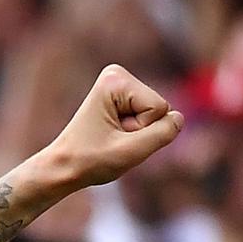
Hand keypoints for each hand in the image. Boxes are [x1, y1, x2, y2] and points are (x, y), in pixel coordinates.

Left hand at [45, 64, 183, 186]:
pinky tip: (112, 135)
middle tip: (111, 138)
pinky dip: (134, 133)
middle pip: (159, 108)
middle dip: (139, 130)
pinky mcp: (122, 98)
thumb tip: (179, 118)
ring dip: (137, 133)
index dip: (140, 129)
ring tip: (110, 137)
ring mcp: (119, 85)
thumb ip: (162, 133)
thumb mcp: (131, 151)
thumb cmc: (90, 160)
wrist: (63, 167)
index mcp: (114, 80)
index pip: (158, 107)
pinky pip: (149, 119)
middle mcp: (116, 75)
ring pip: (156, 115)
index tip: (111, 135)